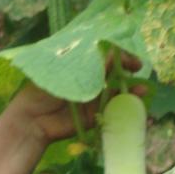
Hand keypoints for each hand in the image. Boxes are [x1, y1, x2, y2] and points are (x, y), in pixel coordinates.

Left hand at [2, 54, 143, 143]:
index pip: (102, 56)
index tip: (127, 55)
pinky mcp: (94, 116)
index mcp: (79, 67)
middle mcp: (87, 82)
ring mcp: (91, 99)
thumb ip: (89, 66)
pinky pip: (112, 109)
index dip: (117, 54)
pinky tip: (135, 99)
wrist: (32, 118)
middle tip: (138, 67)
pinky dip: (124, 104)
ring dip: (130, 88)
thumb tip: (112, 55)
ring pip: (115, 91)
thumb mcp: (68, 72)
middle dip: (127, 69)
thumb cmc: (43, 90)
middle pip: (112, 73)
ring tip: (142, 88)